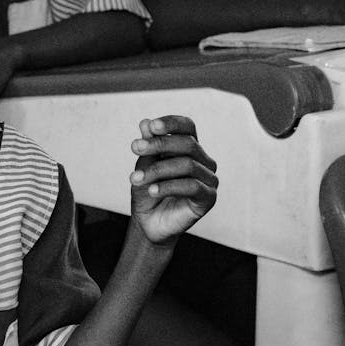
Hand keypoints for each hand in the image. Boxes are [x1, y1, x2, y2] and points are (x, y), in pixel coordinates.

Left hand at [129, 116, 217, 244]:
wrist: (148, 222)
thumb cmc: (148, 190)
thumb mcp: (144, 165)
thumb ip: (148, 146)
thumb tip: (145, 122)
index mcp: (190, 148)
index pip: (188, 127)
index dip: (172, 123)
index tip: (151, 126)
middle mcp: (204, 161)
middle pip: (188, 144)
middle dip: (159, 144)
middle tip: (135, 147)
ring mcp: (209, 179)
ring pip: (188, 165)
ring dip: (158, 170)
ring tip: (135, 178)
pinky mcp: (209, 198)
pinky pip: (192, 186)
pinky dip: (169, 186)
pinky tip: (152, 190)